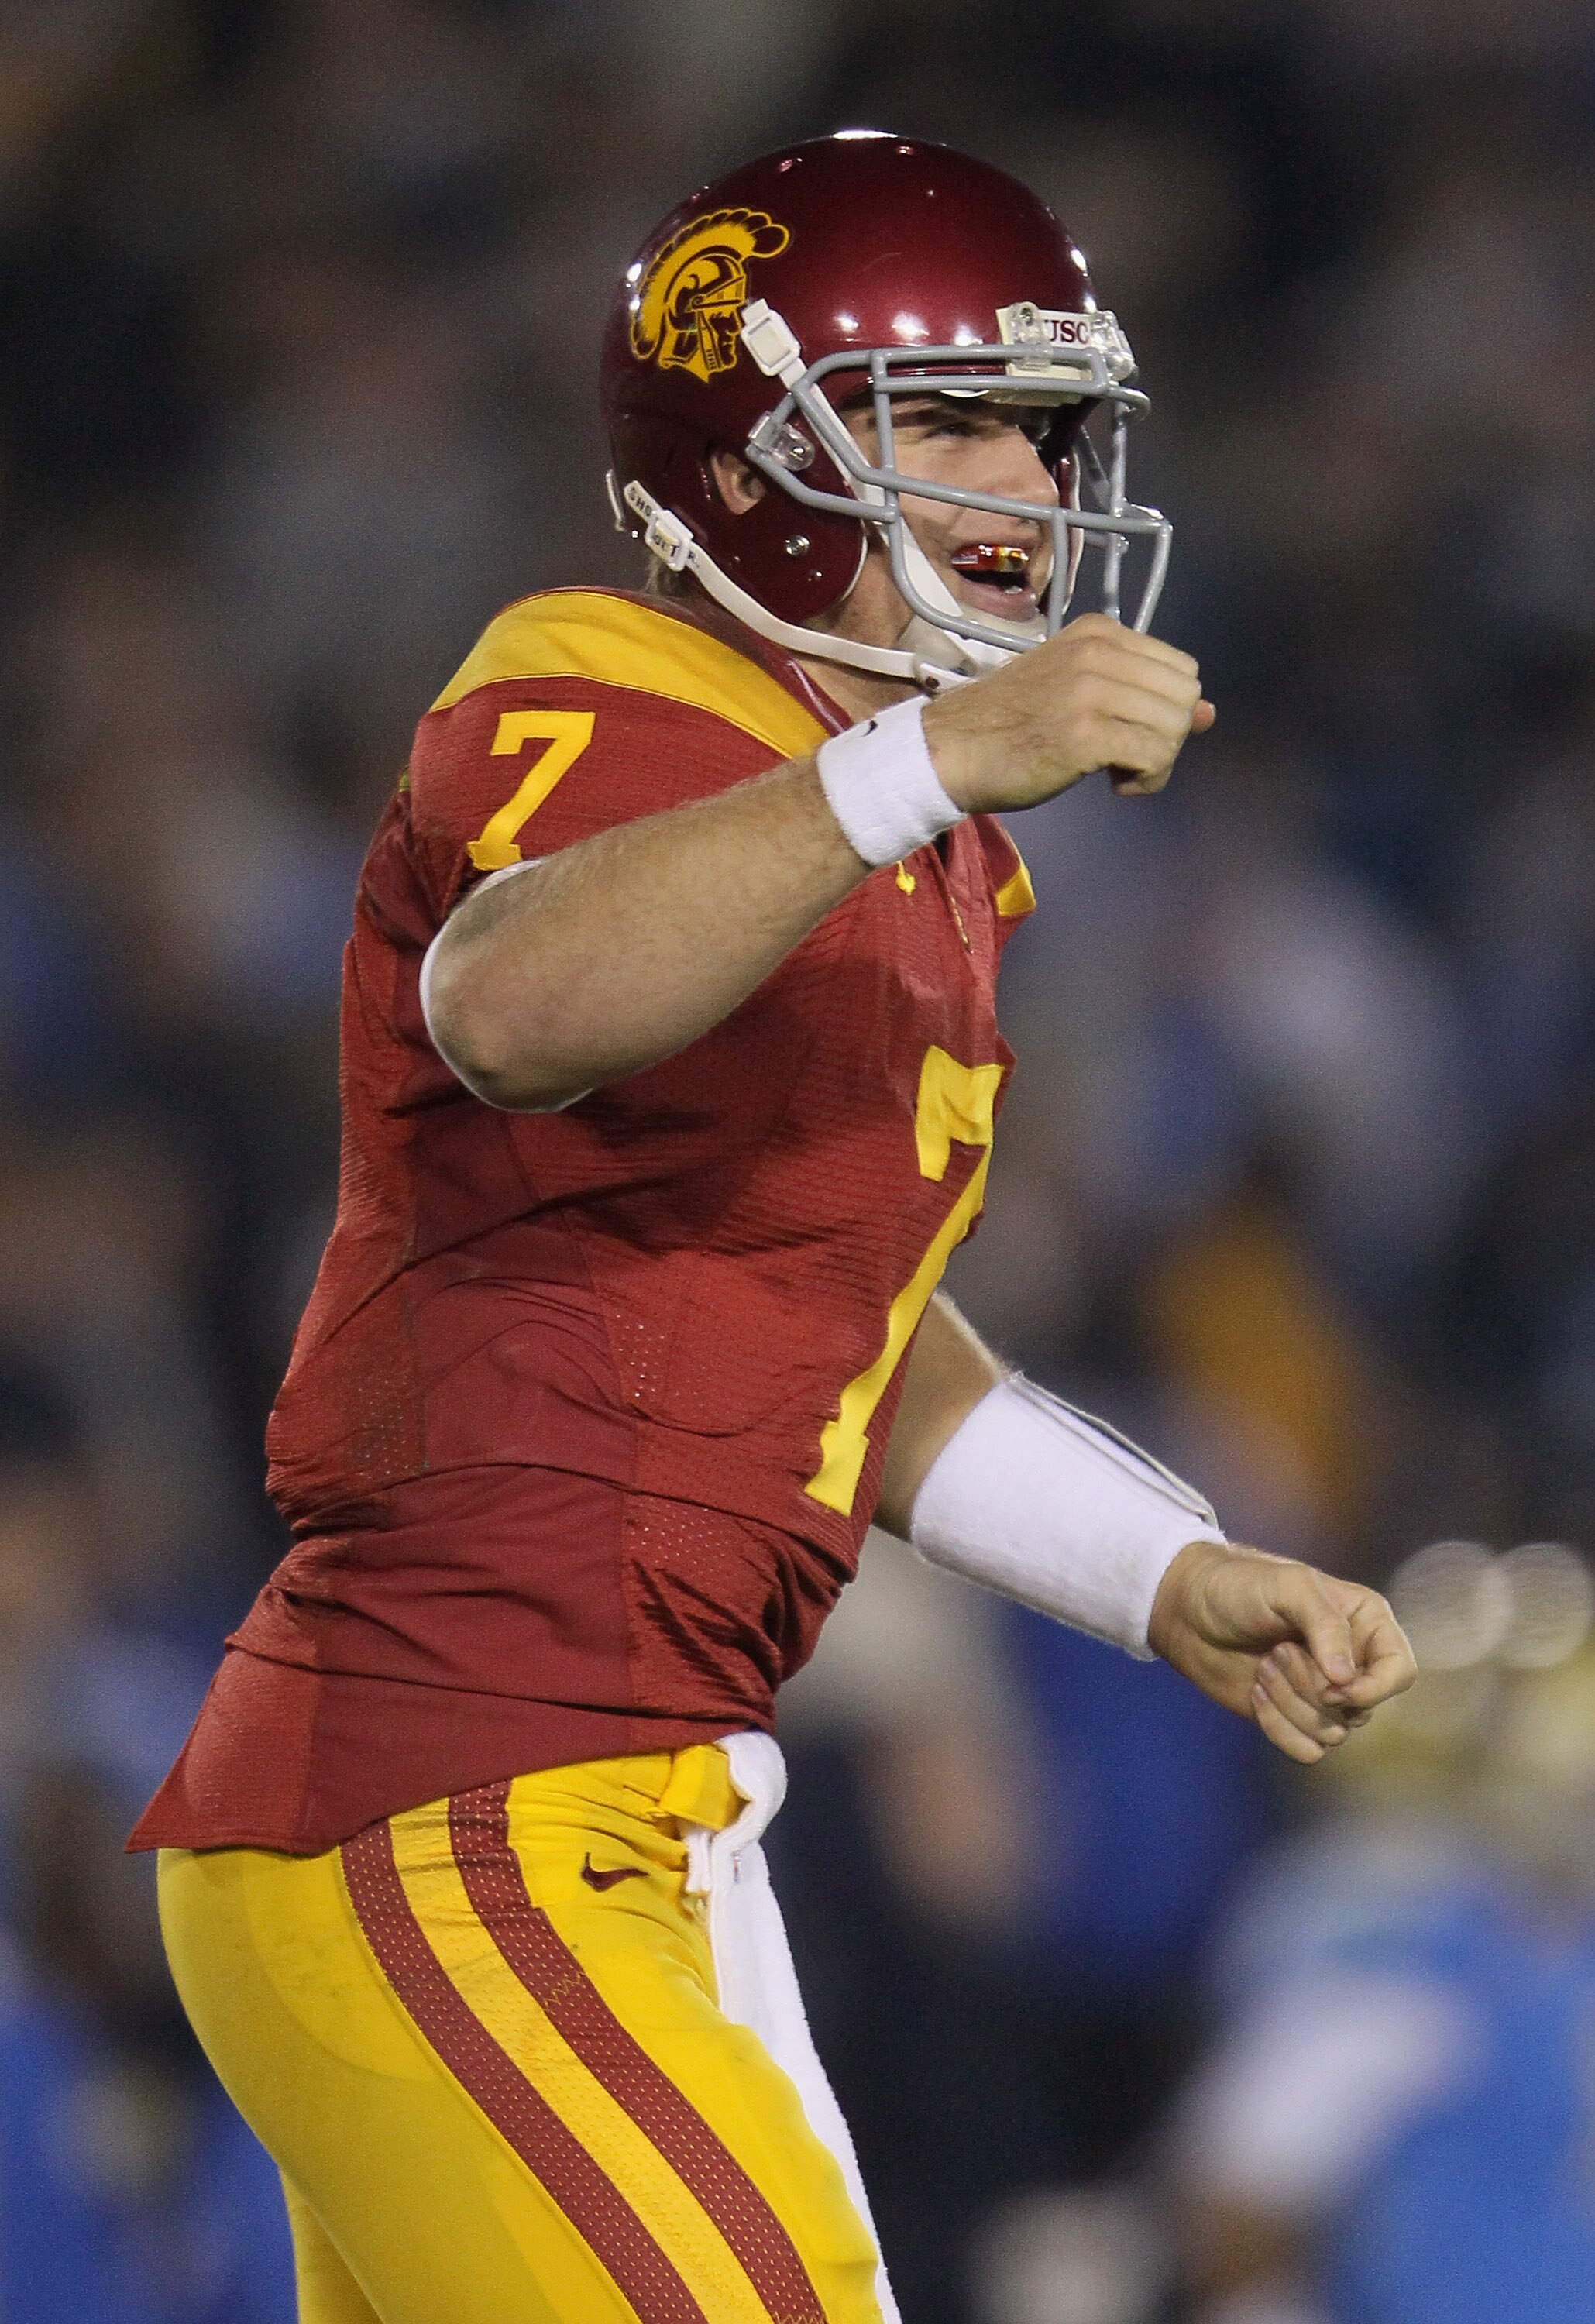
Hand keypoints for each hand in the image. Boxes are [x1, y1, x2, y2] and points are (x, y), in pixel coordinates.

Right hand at [920, 611, 1214, 815]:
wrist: (954, 750)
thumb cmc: (1012, 723)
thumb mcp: (1081, 689)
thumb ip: (1144, 694)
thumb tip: (1209, 713)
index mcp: (1100, 632)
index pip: (1180, 668)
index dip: (1165, 707)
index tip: (1127, 728)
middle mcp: (1099, 652)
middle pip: (1184, 697)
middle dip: (1167, 735)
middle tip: (1126, 754)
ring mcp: (1091, 692)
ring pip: (1174, 728)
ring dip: (1156, 762)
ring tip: (1117, 771)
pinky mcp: (1086, 735)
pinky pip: (1154, 758)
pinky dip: (1146, 780)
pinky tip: (1115, 785)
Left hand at [1147, 1541, 1416, 1763]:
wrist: (1189, 1611)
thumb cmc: (1241, 1586)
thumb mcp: (1288, 1586)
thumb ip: (1325, 1625)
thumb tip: (1347, 1680)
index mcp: (1366, 1623)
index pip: (1400, 1672)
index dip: (1373, 1688)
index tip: (1332, 1684)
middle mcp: (1353, 1663)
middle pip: (1362, 1708)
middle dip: (1312, 1687)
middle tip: (1275, 1650)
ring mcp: (1325, 1695)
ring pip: (1334, 1733)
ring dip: (1291, 1704)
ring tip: (1263, 1666)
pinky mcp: (1295, 1718)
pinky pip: (1309, 1751)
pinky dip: (1280, 1728)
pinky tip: (1256, 1694)